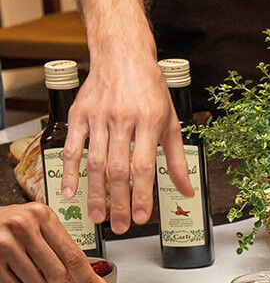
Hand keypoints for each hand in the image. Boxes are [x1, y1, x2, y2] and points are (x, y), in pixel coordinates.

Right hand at [0, 203, 106, 282]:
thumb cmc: (11, 226)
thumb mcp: (40, 228)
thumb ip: (65, 252)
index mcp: (42, 216)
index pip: (73, 255)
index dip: (88, 279)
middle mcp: (23, 226)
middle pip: (58, 274)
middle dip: (56, 282)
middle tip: (45, 273)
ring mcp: (4, 244)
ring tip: (26, 271)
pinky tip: (14, 275)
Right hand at [61, 55, 192, 234]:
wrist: (123, 55)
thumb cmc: (151, 89)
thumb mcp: (172, 122)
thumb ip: (178, 159)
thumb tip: (187, 191)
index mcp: (151, 122)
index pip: (145, 167)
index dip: (142, 195)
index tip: (141, 218)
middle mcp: (124, 120)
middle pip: (119, 169)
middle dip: (119, 201)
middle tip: (119, 226)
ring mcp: (99, 117)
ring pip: (96, 162)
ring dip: (96, 193)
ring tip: (98, 216)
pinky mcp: (79, 114)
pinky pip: (72, 147)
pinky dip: (70, 171)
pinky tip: (69, 191)